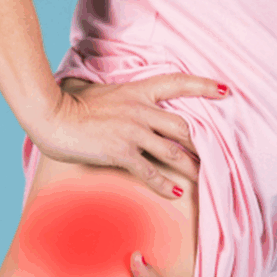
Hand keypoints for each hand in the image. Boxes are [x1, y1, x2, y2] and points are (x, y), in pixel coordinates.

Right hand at [32, 74, 229, 198]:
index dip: (204, 86)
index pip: (178, 83)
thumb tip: (115, 98)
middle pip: (182, 126)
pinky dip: (164, 185)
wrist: (51, 115)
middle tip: (214, 155)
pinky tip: (175, 194)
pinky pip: (150, 171)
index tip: (225, 90)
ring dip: (189, 167)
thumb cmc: (69, 104)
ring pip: (172, 151)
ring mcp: (132, 131)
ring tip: (201, 178)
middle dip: (201, 143)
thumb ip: (116, 96)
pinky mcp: (122, 151)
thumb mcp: (97, 91)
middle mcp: (140, 110)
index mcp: (137, 91)